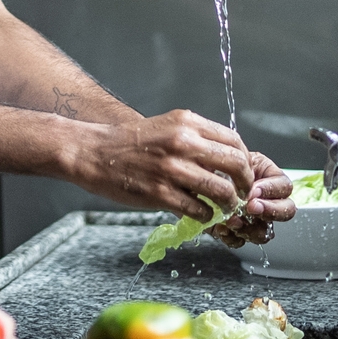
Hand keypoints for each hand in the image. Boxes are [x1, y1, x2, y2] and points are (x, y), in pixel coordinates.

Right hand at [69, 110, 254, 221]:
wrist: (92, 152)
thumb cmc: (128, 142)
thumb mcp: (166, 127)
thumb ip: (195, 139)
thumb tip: (226, 160)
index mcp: (186, 122)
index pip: (234, 141)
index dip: (245, 161)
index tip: (242, 174)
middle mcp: (183, 142)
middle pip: (236, 164)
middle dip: (245, 184)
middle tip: (241, 194)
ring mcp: (172, 169)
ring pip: (222, 191)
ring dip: (229, 204)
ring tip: (223, 208)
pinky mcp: (161, 193)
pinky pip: (200, 210)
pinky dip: (206, 216)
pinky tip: (199, 214)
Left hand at [212, 150, 296, 247]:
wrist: (191, 176)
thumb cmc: (211, 161)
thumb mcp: (229, 157)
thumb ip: (242, 169)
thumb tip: (249, 186)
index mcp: (267, 177)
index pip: (284, 186)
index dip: (272, 190)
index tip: (254, 190)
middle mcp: (265, 200)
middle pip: (285, 211)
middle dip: (270, 211)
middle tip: (251, 208)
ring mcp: (253, 218)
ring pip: (265, 232)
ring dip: (250, 228)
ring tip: (232, 220)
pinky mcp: (236, 231)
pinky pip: (241, 241)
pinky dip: (232, 237)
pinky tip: (221, 228)